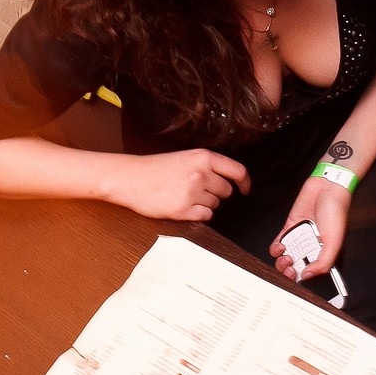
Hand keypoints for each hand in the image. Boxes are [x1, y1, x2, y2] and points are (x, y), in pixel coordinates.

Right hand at [110, 149, 248, 221]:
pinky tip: (184, 206)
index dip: (245, 182)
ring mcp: (192, 192)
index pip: (237, 171)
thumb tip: (229, 178)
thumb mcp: (185, 157)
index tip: (245, 189)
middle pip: (226, 191)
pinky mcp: (183, 209)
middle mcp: (200, 173)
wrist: (130, 178)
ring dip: (205, 204)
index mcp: (203, 157)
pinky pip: (205, 216)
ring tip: (185, 196)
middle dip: (217, 193)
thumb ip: (207, 165)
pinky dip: (199, 215)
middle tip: (198, 190)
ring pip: (215, 205)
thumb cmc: (155, 168)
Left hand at [269, 177, 352, 281]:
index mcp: (325, 253)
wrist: (326, 186)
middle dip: (289, 272)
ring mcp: (300, 238)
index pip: (312, 273)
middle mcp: (312, 247)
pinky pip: (279, 242)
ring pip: (286, 258)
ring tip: (285, 257)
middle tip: (289, 268)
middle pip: (296, 267)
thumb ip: (323, 261)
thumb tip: (309, 276)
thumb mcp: (334, 241)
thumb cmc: (336, 210)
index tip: (298, 276)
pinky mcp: (290, 227)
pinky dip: (276, 248)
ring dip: (281, 261)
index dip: (303, 278)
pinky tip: (280, 247)